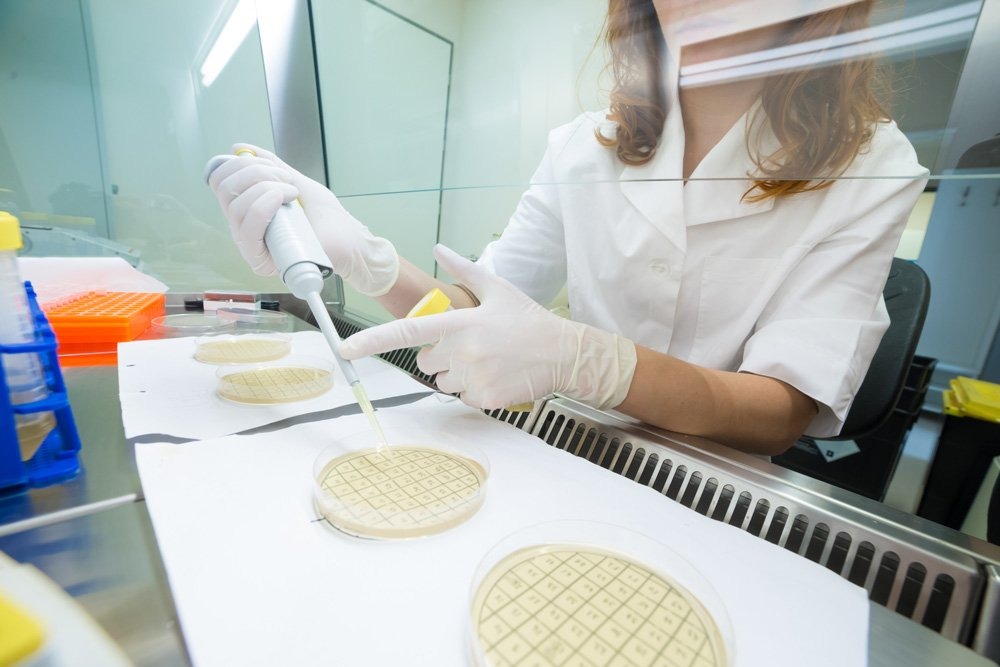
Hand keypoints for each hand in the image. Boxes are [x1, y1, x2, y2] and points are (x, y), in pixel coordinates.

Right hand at [205, 143, 398, 294]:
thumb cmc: (327, 216)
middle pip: (225, 191)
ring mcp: (251, 246)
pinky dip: (266, 206)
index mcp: (246, 209)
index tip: (270, 166)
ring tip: (292, 193)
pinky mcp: (262, 261)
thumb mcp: (294, 180)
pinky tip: (287, 201)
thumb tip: (239, 148)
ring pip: (236, 208)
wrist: (350, 240)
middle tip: (286, 179)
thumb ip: (268, 165)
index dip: (239, 165)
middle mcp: (243, 228)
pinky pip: (248, 230)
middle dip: (256, 173)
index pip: (220, 183)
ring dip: (267, 189)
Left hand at [338, 245, 636, 409]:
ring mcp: (473, 377)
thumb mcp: (498, 290)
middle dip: (441, 356)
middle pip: (426, 361)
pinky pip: (464, 397)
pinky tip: (497, 376)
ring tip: (489, 360)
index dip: (373, 340)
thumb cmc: (529, 321)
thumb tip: (438, 249)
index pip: (407, 333)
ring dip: (458, 374)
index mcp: (460, 323)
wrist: (565, 353)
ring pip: (444, 381)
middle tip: (472, 346)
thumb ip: (464, 270)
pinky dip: (476, 390)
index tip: (346, 349)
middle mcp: (462, 351)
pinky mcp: (484, 398)